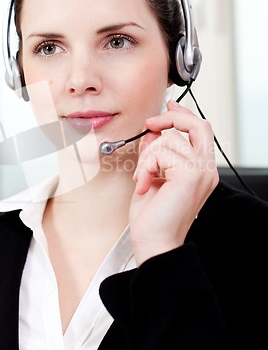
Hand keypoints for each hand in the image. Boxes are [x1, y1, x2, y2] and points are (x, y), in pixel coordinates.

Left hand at [129, 100, 218, 265]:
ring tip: (142, 178)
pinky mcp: (190, 174)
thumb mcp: (152, 177)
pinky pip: (162, 151)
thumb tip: (152, 133)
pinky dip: (145, 166)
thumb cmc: (153, 218)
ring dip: (147, 157)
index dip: (183, 115)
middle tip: (150, 124)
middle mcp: (206, 170)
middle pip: (198, 125)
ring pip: (169, 139)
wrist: (154, 243)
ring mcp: (201, 172)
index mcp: (200, 171)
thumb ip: (155, 154)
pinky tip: (143, 185)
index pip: (200, 131)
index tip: (167, 106)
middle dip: (171, 117)